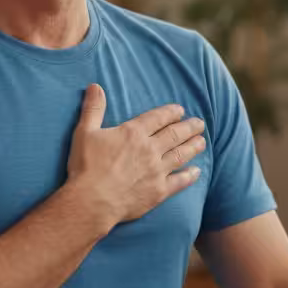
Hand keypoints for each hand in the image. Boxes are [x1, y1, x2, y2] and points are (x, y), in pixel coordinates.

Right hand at [66, 83, 205, 228]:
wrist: (92, 201)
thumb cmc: (86, 166)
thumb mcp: (85, 132)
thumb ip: (93, 108)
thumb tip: (95, 86)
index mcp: (133, 133)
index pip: (158, 118)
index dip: (171, 112)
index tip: (180, 110)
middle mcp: (149, 149)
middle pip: (175, 134)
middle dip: (189, 127)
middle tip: (199, 123)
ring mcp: (157, 171)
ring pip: (181, 155)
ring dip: (193, 146)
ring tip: (202, 141)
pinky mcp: (159, 191)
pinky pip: (180, 181)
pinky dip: (190, 176)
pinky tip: (197, 172)